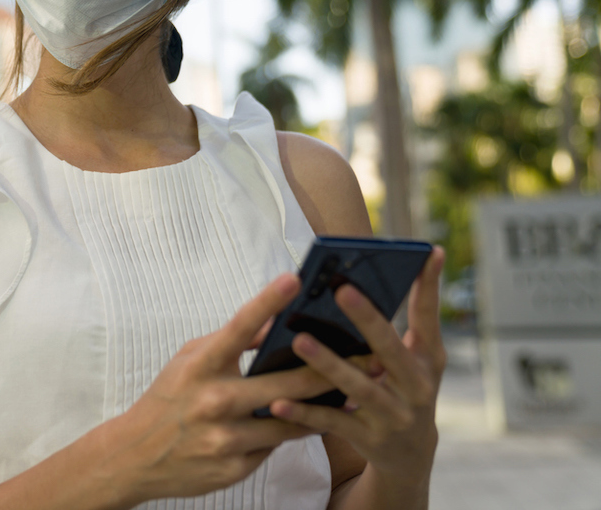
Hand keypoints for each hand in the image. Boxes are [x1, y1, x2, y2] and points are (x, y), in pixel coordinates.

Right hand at [103, 273, 336, 504]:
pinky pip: (275, 445)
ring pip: (291, 419)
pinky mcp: (234, 467)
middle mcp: (214, 400)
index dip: (267, 301)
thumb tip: (272, 322)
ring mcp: (225, 437)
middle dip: (332, 368)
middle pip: (286, 382)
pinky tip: (317, 422)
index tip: (296, 279)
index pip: (239, 327)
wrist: (136, 455)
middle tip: (369, 355)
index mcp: (201, 365)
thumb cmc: (169, 398)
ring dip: (326, 406)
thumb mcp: (191, 360)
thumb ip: (231, 343)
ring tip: (359, 391)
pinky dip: (294, 430)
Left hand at [268, 246, 446, 480]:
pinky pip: (332, 423)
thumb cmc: (403, 388)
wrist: (412, 455)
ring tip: (299, 341)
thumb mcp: (413, 359)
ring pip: (358, 387)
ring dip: (328, 365)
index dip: (429, 285)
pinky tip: (278, 402)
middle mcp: (416, 386)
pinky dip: (305, 413)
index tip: (427, 251)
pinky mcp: (369, 440)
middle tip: (343, 290)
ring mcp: (394, 415)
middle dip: (368, 320)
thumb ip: (395, 323)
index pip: (428, 316)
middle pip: (390, 349)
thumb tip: (371, 275)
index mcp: (426, 358)